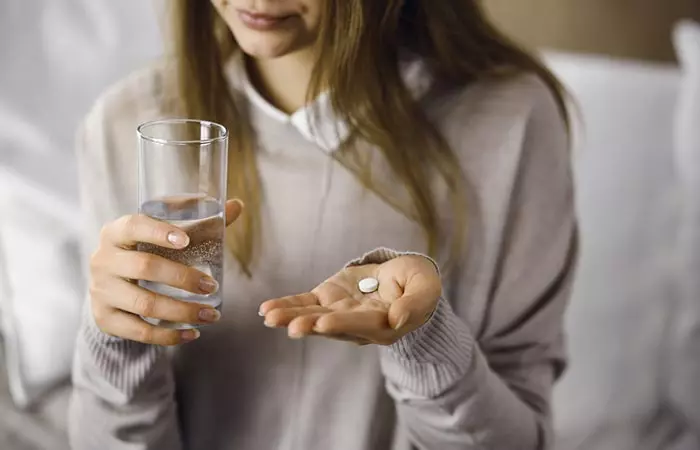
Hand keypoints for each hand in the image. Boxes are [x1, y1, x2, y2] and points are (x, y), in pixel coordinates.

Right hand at [89, 199, 242, 345]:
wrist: (111, 287)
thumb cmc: (146, 253)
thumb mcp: (165, 236)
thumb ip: (200, 222)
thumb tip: (237, 205)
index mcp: (115, 232)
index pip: (134, 226)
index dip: (159, 232)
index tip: (186, 241)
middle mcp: (103, 260)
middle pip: (144, 267)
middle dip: (183, 278)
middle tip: (212, 286)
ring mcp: (101, 291)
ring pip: (144, 304)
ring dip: (182, 311)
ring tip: (211, 315)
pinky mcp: (105, 319)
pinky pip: (139, 331)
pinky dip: (168, 336)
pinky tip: (192, 334)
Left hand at [260, 255, 441, 344]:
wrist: (404, 278)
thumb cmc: (418, 284)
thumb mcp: (425, 288)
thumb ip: (414, 304)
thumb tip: (397, 320)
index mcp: (384, 325)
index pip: (362, 324)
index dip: (342, 323)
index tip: (324, 322)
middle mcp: (357, 325)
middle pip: (332, 326)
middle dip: (310, 325)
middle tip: (292, 327)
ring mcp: (339, 314)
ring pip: (313, 317)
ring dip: (291, 318)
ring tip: (270, 318)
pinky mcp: (327, 301)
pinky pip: (304, 305)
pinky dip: (286, 306)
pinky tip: (266, 310)